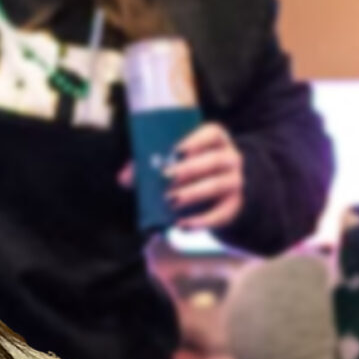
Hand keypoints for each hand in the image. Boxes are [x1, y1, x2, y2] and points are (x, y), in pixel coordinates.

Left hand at [120, 121, 246, 229]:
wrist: (219, 194)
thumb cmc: (190, 170)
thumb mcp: (175, 162)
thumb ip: (148, 165)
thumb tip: (123, 178)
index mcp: (216, 140)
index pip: (212, 133)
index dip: (196, 140)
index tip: (176, 150)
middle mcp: (230, 158)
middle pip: (214, 160)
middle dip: (189, 168)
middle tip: (166, 177)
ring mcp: (235, 181)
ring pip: (217, 185)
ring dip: (193, 193)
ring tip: (171, 201)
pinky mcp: (234, 205)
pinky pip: (220, 214)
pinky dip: (200, 221)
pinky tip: (181, 225)